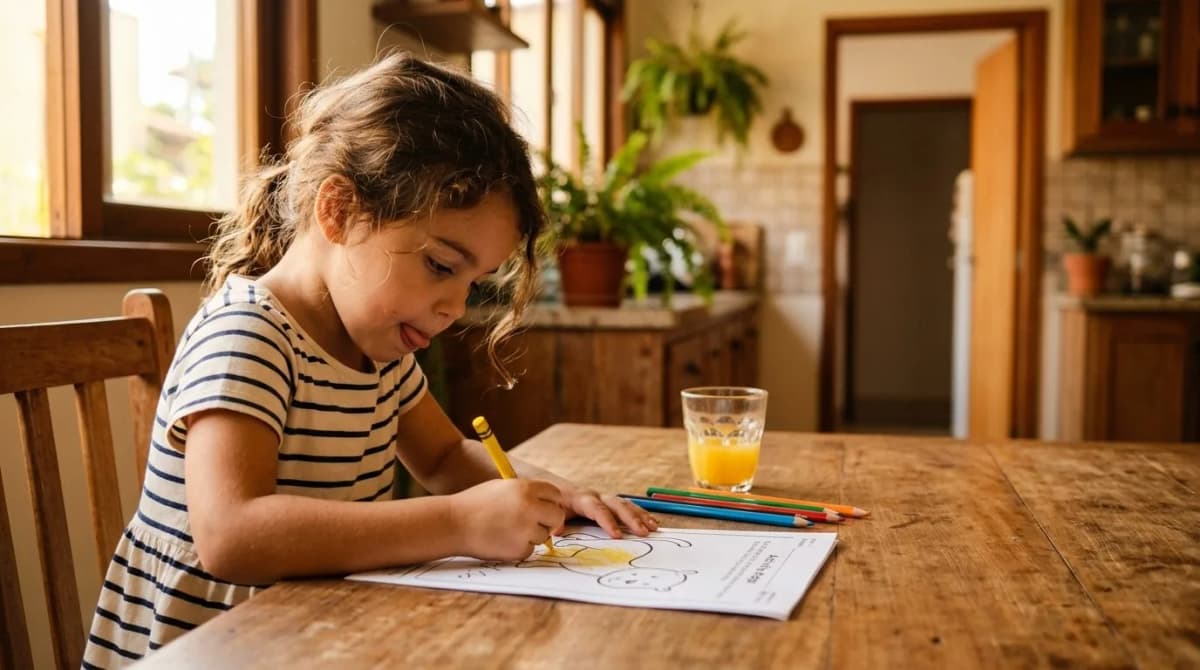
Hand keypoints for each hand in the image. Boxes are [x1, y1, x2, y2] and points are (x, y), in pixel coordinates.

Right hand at [449, 479, 565, 560]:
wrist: (453, 523)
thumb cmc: (476, 504)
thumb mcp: (503, 488)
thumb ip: (527, 493)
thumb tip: (550, 504)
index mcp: (526, 488)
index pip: (555, 494)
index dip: (550, 502)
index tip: (545, 508)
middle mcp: (530, 507)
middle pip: (556, 516)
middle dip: (548, 521)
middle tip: (534, 523)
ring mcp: (526, 529)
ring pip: (543, 535)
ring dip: (530, 535)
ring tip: (506, 530)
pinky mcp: (520, 549)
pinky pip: (530, 549)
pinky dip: (519, 548)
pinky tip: (501, 540)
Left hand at [556, 484, 658, 538]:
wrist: (552, 487)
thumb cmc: (553, 502)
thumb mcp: (551, 511)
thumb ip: (554, 521)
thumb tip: (557, 530)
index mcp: (581, 499)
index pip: (597, 509)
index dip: (607, 522)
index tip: (617, 536)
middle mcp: (596, 496)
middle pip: (616, 505)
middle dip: (630, 518)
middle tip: (643, 532)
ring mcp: (604, 498)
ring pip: (625, 504)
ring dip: (640, 516)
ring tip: (653, 528)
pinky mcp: (609, 503)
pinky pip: (627, 507)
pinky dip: (640, 514)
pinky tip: (652, 523)